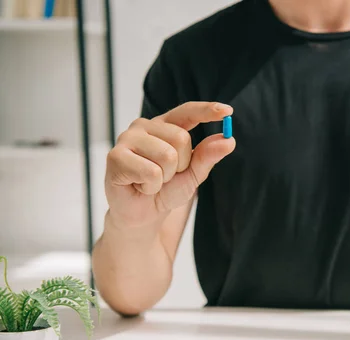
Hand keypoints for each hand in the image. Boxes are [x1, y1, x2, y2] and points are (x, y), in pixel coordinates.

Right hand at [105, 102, 234, 228]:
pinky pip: (150, 172)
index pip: (187, 112)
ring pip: (167, 155)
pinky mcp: (115, 157)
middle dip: (181, 166)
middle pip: (181, 138)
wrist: (142, 215)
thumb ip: (208, 156)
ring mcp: (127, 139)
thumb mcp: (193, 174)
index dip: (207, 110)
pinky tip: (141, 186)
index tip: (228, 111)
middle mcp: (144, 126)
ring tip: (152, 182)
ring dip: (165, 178)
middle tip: (166, 176)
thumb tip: (228, 140)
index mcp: (164, 125)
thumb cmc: (165, 190)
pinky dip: (151, 186)